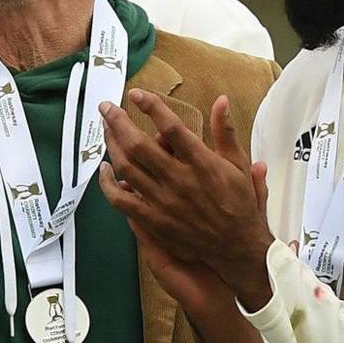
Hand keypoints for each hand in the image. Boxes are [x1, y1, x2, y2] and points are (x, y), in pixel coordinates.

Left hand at [97, 92, 275, 309]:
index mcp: (202, 163)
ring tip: (106, 130)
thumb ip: (225, 132)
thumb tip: (221, 100)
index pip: (171, 127)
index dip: (151, 106)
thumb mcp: (238, 165)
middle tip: (107, 107)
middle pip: (138, 144)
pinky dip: (107, 183)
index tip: (136, 93)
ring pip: (126, 167)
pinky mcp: (153, 220)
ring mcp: (163, 201)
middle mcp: (179, 180)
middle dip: (118, 121)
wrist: (238, 249)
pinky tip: (104, 169)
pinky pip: (121, 199)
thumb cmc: (239, 203)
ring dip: (111, 145)